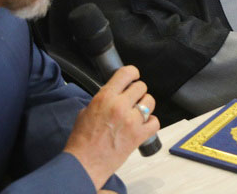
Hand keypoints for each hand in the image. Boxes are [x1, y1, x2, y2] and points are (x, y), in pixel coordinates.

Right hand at [64, 66, 159, 189]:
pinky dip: (150, 123)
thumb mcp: (86, 111)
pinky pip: (155, 122)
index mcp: (105, 97)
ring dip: (145, 105)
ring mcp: (131, 121)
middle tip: (132, 99)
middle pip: (141, 87)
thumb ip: (102, 100)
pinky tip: (142, 125)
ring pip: (150, 101)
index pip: (126, 73)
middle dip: (137, 92)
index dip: (132, 73)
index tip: (133, 76)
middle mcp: (120, 106)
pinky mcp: (138, 136)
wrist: (84, 164)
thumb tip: (113, 95)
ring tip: (137, 112)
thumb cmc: (82, 141)